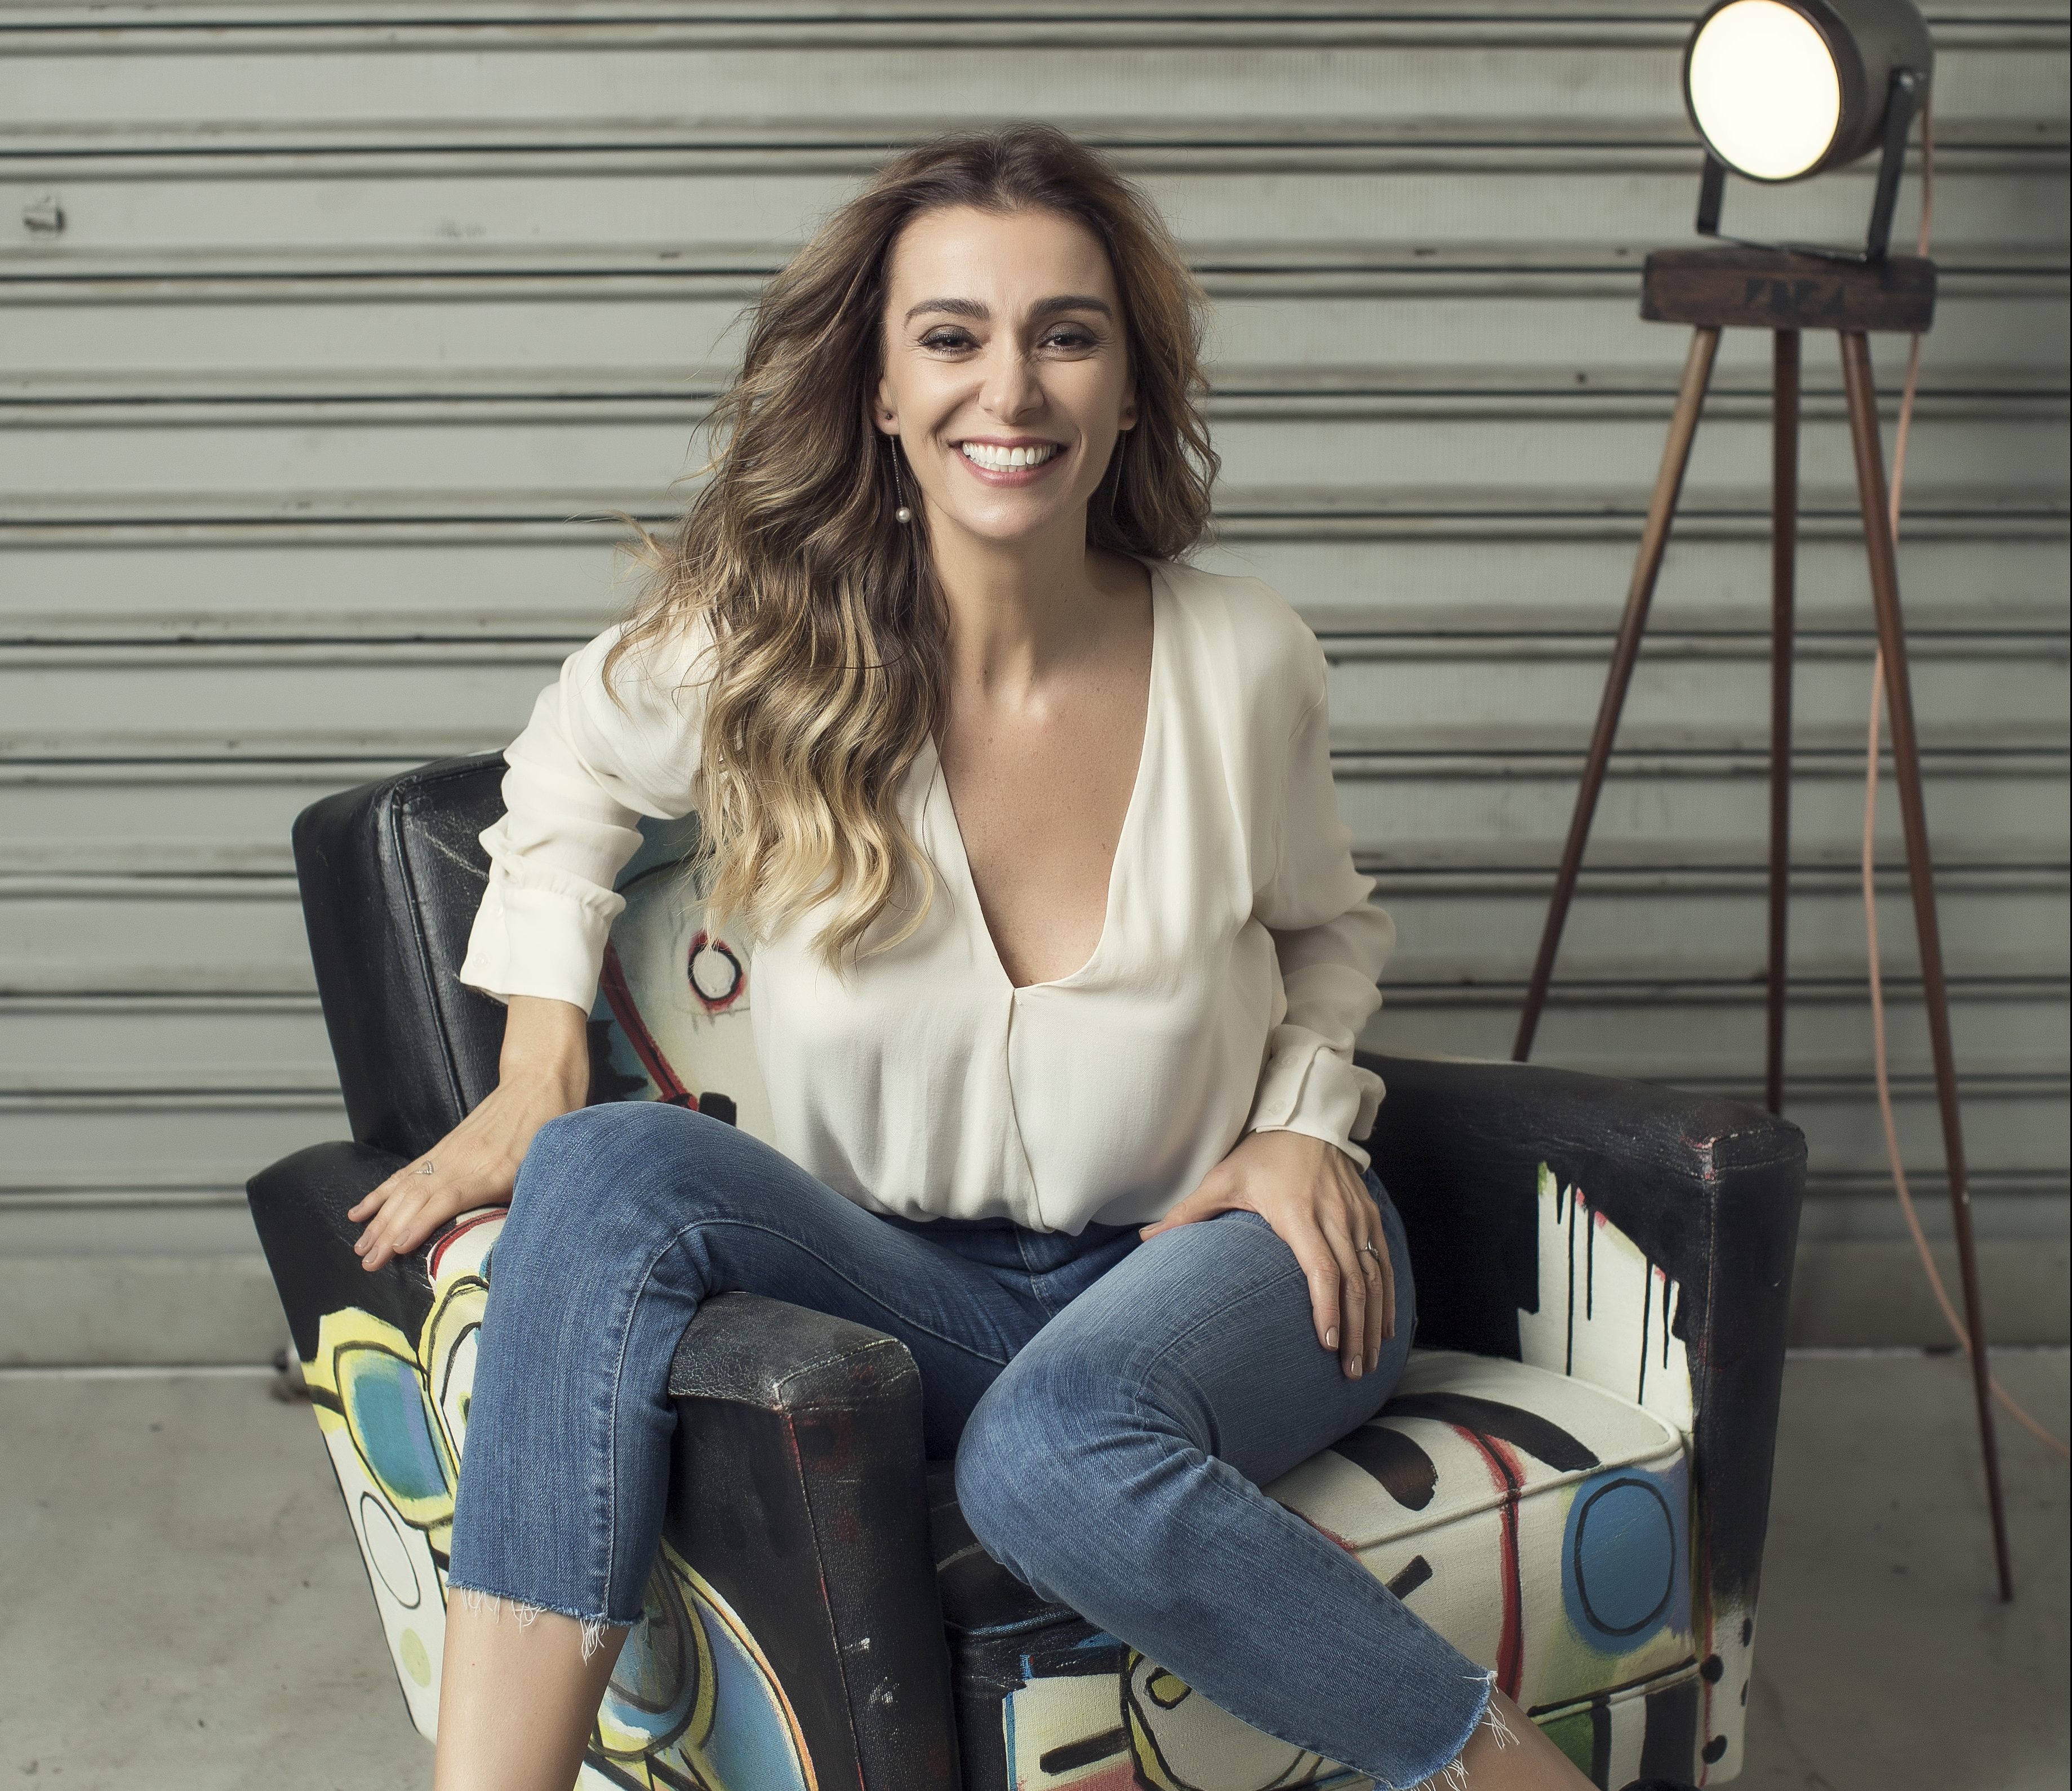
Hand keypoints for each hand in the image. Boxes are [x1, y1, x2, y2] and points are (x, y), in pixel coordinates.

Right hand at [349, 995, 588, 1271]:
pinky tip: (360, 1211)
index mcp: (491, 1170)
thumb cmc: (549, 1127)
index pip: (447, 1200)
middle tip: (368, 1263)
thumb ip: (526, 1199)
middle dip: (388, 1233)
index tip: (399, 1247)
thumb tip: (515, 1236)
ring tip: (360, 1247)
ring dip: (379, 1220)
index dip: (422, 1224)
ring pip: (404, 1189)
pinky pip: (405, 1174)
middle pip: (416, 1199)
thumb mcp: (547, 1167)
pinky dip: (381, 1194)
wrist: (538, 1082)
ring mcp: (448, 1154)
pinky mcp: (442, 1149)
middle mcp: (462, 1163)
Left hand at [1138, 1130, 1394, 1379]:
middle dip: (1354, 1331)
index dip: (1326, 1308)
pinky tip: (1384, 1328)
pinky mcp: (1370, 1215)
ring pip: (1375, 1277)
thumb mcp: (1222, 1178)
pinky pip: (1385, 1262)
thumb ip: (1187, 1213)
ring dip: (1374, 1322)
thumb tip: (1143, 1239)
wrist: (1305, 1118)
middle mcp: (1334, 1217)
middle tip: (1350, 1373)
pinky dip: (1388, 1298)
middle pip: (1354, 1282)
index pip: (1320, 1267)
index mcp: (1298, 1212)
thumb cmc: (1260, 1153)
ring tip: (1367, 1362)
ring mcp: (1357, 1216)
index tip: (1326, 1345)